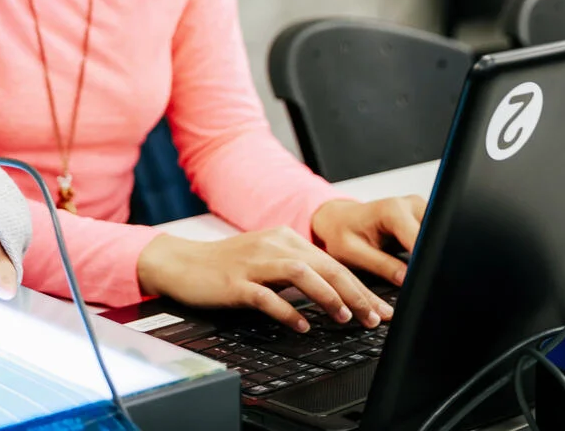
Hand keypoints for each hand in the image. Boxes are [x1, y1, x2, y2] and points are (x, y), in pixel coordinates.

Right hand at [136, 226, 393, 332]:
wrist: (181, 263)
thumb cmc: (226, 266)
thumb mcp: (267, 260)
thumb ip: (299, 270)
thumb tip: (339, 294)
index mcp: (283, 237)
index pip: (331, 261)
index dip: (361, 286)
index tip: (382, 309)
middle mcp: (271, 244)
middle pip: (323, 265)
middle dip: (355, 292)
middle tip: (375, 318)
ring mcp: (252, 262)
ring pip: (299, 273)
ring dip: (327, 296)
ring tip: (345, 318)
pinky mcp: (235, 281)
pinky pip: (266, 295)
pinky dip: (288, 311)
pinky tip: (301, 326)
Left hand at [310, 196, 425, 285]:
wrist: (337, 219)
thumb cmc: (340, 232)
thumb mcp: (353, 253)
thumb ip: (382, 265)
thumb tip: (408, 279)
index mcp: (392, 210)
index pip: (421, 239)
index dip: (424, 262)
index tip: (419, 278)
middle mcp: (410, 205)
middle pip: (435, 236)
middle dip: (430, 258)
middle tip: (414, 275)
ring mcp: (419, 209)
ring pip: (438, 236)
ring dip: (430, 254)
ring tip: (412, 267)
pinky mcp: (423, 217)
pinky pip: (434, 236)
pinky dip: (429, 250)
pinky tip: (416, 260)